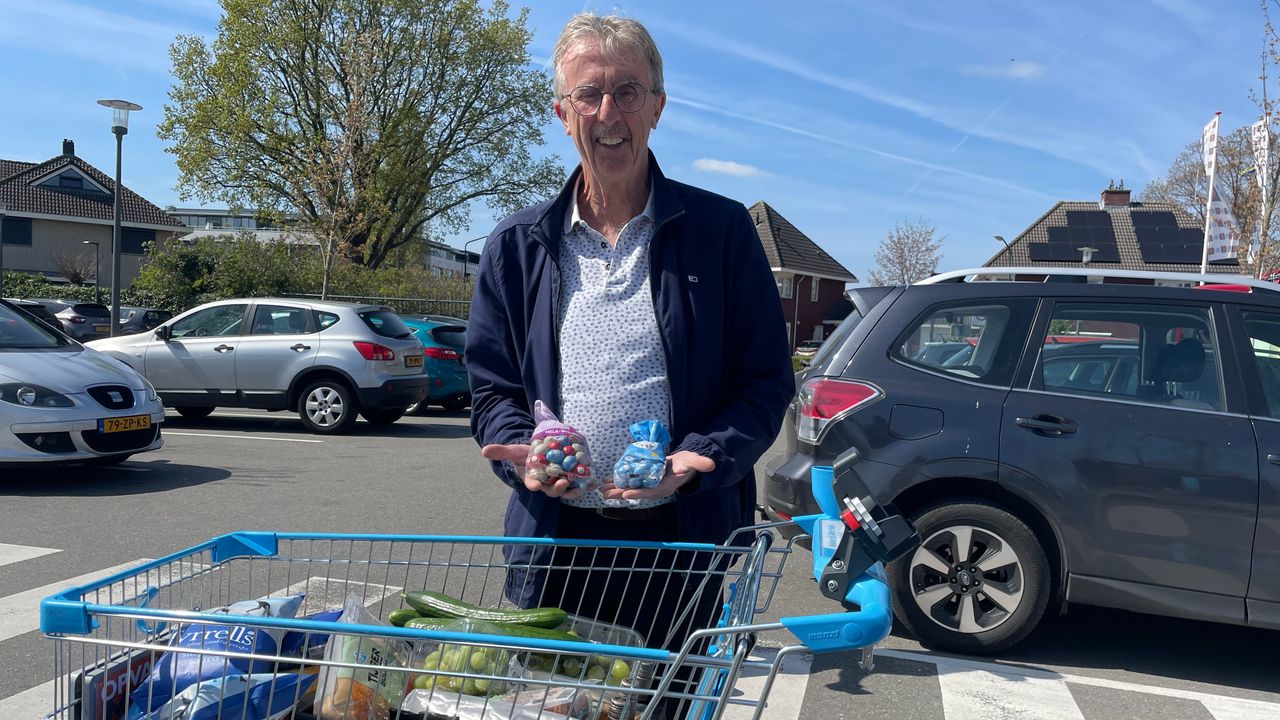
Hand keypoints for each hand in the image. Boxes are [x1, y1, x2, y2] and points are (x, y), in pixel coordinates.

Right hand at [481, 443, 581, 498]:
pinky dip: (581, 486)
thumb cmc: (525, 455)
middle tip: (561, 483)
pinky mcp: (568, 480)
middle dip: (556, 489)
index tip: (535, 485)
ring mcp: (556, 482)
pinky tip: (588, 483)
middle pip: (550, 490)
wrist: (538, 454)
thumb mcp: (514, 451)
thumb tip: (484, 450)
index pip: (531, 484)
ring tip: (577, 488)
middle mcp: (545, 483)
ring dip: (571, 490)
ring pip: (564, 490)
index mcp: (531, 478)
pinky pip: (575, 485)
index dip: (533, 485)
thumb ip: (502, 451)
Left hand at [600, 451, 714, 500]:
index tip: (626, 494)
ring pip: (629, 488)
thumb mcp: (693, 461)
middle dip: (620, 493)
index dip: (638, 492)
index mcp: (665, 486)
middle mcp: (654, 488)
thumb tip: (709, 464)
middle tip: (605, 494)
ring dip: (615, 489)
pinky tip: (607, 482)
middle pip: (636, 492)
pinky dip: (618, 482)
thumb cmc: (688, 463)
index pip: (651, 491)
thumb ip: (699, 463)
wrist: (685, 465)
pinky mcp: (644, 479)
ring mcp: (648, 484)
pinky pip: (629, 482)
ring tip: (600, 490)